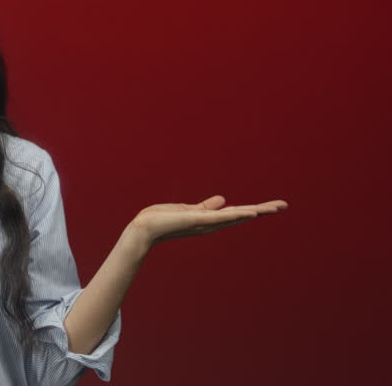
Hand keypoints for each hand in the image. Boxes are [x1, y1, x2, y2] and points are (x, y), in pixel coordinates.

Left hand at [127, 195, 287, 248]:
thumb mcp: (188, 210)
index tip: (273, 206)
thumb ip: (205, 207)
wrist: (144, 228)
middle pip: (241, 216)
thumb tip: (223, 200)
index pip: (236, 213)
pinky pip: (220, 217)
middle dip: (262, 210)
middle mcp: (211, 224)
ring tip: (274, 207)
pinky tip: (250, 212)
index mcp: (209, 220)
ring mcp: (205, 223)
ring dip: (255, 211)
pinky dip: (236, 214)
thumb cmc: (162, 220)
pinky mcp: (197, 220)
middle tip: (283, 205)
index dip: (254, 209)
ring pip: (235, 216)